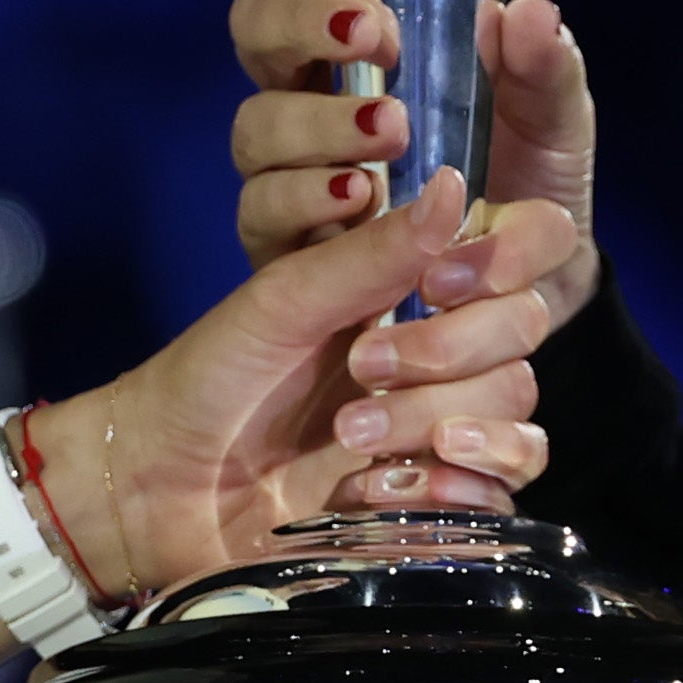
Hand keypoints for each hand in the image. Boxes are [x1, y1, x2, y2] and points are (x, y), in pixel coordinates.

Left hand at [65, 165, 581, 601]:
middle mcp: (441, 345)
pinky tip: (384, 489)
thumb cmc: (211, 376)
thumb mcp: (285, 300)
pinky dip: (458, 486)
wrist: (160, 486)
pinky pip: (503, 488)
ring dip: (436, 419)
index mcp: (411, 282)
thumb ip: (372, 251)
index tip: (440, 280)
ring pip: (514, 404)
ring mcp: (443, 420)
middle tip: (361, 369)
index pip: (522, 248)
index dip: (505, 258)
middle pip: (522, 329)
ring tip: (350, 441)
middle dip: (447, 351)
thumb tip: (456, 186)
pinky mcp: (437, 497)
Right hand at [226, 0, 601, 327]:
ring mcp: (289, 166)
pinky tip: (362, 197)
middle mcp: (309, 89)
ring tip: (388, 129)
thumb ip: (545, 63)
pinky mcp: (287, 242)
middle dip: (301, 19)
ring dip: (317, 121)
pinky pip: (265, 213)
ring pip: (255, 125)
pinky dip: (310, 201)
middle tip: (374, 34)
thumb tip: (528, 13)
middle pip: (254, 29)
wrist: (534, 287)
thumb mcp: (554, 112)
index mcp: (357, 35)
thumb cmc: (527, 172)